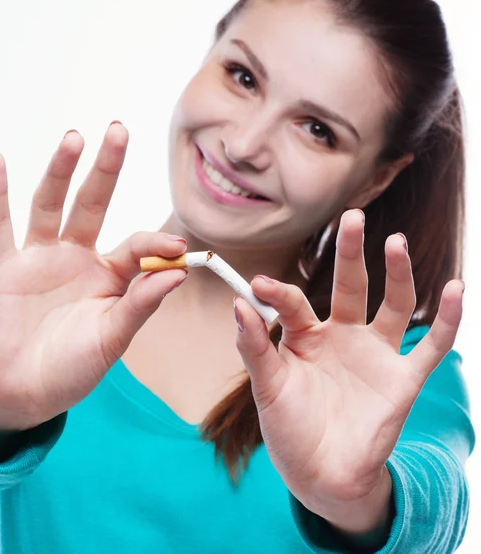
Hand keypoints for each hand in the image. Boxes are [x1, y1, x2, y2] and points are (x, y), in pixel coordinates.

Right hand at [0, 124, 187, 432]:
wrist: (25, 392)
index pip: (135, 247)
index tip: (177, 249)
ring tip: (74, 138)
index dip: (155, 246)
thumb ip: (141, 304)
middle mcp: (76, 257)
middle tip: (119, 131)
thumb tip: (179, 272)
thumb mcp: (114, 337)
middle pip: (92, 204)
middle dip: (105, 169)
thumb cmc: (74, 367)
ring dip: (59, 171)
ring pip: (50, 205)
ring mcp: (39, 258)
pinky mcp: (5, 267)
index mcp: (109, 275)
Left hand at [233, 209, 463, 534]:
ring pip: (394, 305)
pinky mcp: (402, 379)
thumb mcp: (267, 387)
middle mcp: (342, 337)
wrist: (321, 475)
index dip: (279, 293)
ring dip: (397, 274)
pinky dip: (448, 319)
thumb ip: (255, 347)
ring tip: (393, 242)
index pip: (295, 303)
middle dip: (351, 253)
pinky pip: (432, 346)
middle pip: (350, 286)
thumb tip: (237, 303)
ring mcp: (374, 355)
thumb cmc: (290, 428)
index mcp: (306, 337)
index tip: (260, 284)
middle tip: (351, 217)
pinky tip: (454, 288)